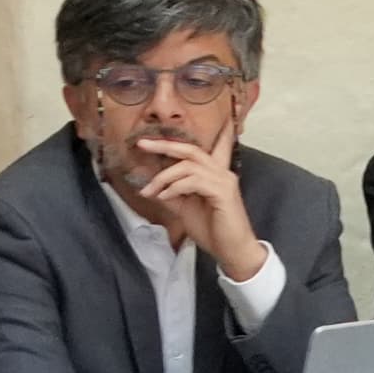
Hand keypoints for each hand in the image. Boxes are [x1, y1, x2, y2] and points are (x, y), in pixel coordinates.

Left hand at [130, 125, 265, 281]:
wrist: (231, 249)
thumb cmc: (212, 229)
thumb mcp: (184, 208)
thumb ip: (171, 193)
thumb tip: (149, 185)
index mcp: (215, 174)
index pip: (214, 146)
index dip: (207, 131)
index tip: (201, 123)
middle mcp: (222, 173)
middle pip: (191, 150)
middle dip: (165, 144)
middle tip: (142, 144)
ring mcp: (224, 181)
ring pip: (188, 166)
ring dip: (163, 177)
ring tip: (150, 191)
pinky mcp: (222, 192)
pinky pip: (192, 181)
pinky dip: (174, 187)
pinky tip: (164, 196)